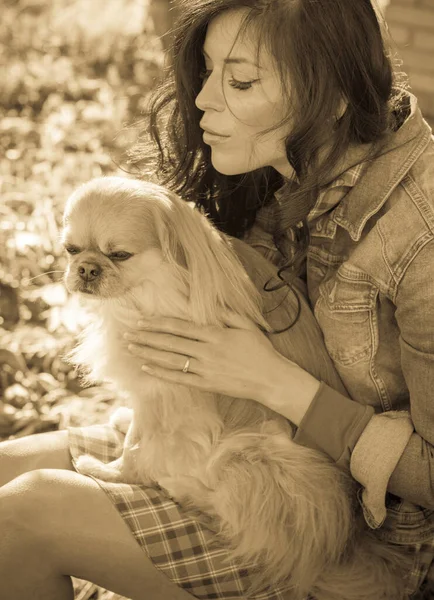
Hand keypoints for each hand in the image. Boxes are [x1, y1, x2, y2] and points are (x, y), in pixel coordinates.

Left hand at [123, 312, 287, 403]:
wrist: (271, 379)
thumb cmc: (260, 350)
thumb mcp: (246, 325)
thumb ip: (226, 313)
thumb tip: (207, 303)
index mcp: (215, 334)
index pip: (180, 327)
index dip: (158, 324)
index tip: (142, 321)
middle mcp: (207, 351)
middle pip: (170, 342)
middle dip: (146, 338)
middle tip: (127, 334)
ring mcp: (205, 369)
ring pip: (170, 360)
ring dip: (148, 353)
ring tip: (131, 348)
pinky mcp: (207, 385)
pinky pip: (179, 378)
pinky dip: (161, 373)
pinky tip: (147, 367)